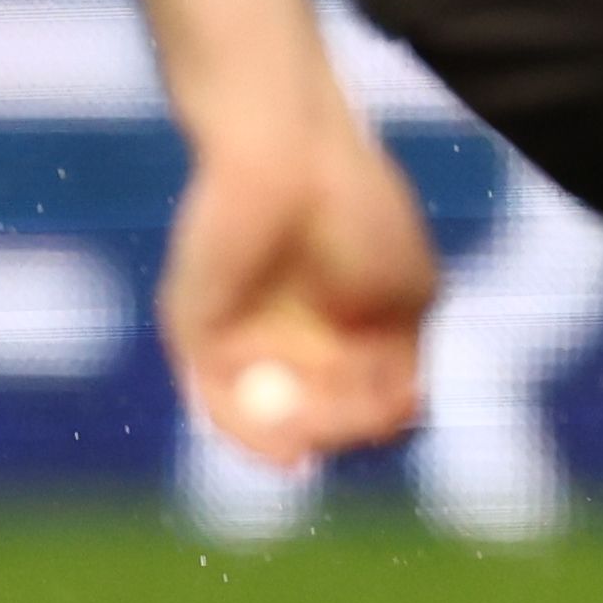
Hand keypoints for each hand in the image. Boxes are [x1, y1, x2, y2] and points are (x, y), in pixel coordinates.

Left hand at [158, 67, 438, 464]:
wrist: (288, 148)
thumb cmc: (357, 206)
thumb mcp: (407, 293)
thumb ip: (400, 361)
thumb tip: (400, 423)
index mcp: (340, 330)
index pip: (362, 404)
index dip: (381, 413)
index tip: (400, 401)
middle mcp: (287, 345)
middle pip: (319, 422)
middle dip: (350, 424)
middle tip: (372, 412)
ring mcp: (240, 344)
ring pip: (274, 423)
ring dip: (314, 432)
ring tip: (336, 408)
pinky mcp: (196, 339)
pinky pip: (220, 408)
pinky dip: (256, 440)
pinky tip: (294, 453)